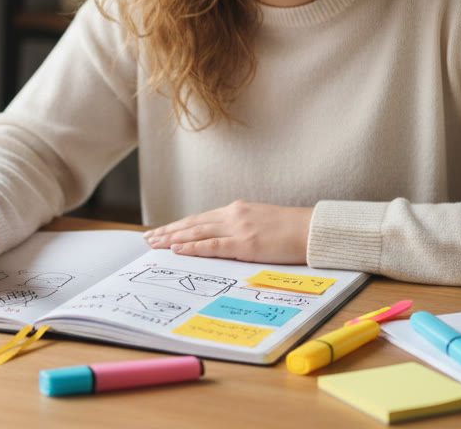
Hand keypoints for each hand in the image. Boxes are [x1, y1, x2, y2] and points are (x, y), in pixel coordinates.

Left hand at [142, 200, 312, 264]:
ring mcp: (238, 228)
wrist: (311, 230)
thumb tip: (225, 239)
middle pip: (192, 223)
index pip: (199, 218)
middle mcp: (233, 215)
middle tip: (148, 239)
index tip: (161, 231)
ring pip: (196, 232)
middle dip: (168, 231)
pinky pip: (212, 246)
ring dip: (172, 239)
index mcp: (236, 210)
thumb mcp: (261, 222)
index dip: (178, 226)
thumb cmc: (290, 230)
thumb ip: (241, 227)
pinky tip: (177, 249)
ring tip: (155, 244)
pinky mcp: (245, 243)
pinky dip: (192, 247)